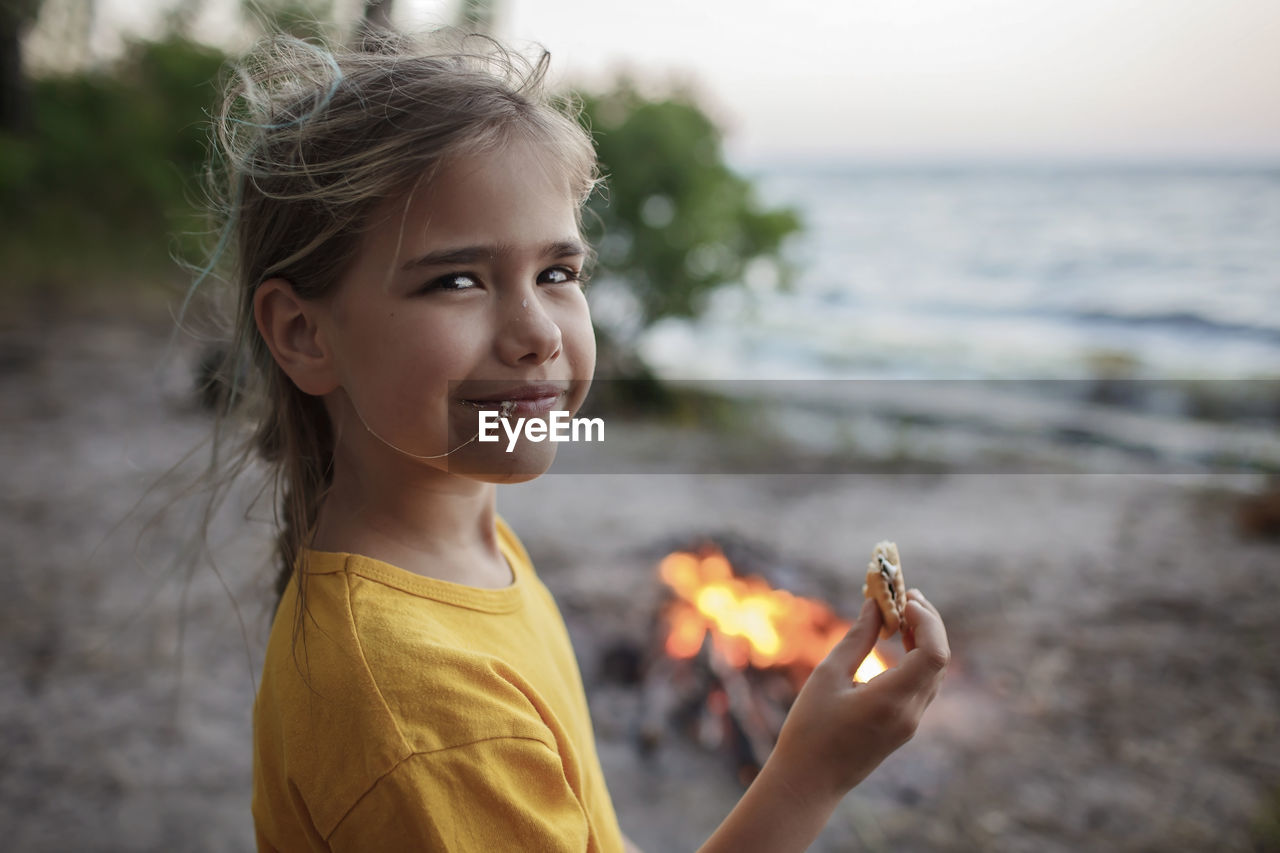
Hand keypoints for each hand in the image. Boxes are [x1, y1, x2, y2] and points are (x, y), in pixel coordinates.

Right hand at [769, 589, 948, 801]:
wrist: (809, 781)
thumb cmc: (810, 729)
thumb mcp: (828, 677)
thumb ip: (857, 639)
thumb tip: (875, 605)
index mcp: (892, 700)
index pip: (934, 654)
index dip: (927, 621)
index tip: (906, 598)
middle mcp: (910, 713)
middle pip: (939, 660)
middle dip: (928, 623)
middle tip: (906, 596)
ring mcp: (910, 723)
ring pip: (933, 672)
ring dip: (924, 639)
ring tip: (900, 613)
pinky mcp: (903, 726)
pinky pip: (922, 685)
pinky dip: (916, 658)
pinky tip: (897, 641)